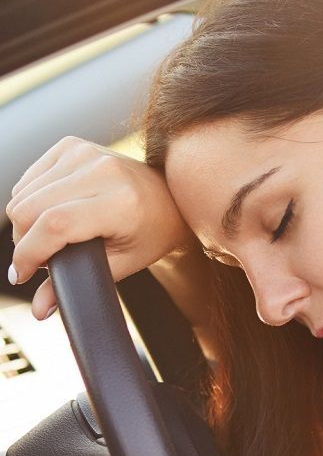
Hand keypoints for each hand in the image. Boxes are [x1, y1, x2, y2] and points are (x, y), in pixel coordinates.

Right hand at [5, 135, 194, 319]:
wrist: (168, 196)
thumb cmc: (150, 232)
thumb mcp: (121, 264)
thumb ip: (79, 284)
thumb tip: (40, 310)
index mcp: (120, 201)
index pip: (55, 224)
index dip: (29, 253)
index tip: (22, 275)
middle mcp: (102, 170)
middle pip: (29, 208)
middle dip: (24, 243)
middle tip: (41, 260)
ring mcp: (85, 152)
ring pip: (22, 194)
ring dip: (26, 223)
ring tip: (50, 238)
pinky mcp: (71, 144)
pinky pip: (28, 179)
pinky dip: (29, 201)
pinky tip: (50, 213)